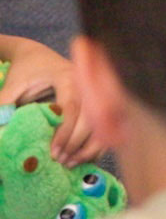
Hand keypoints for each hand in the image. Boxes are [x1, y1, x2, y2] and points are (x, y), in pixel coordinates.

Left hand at [0, 38, 99, 165]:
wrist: (37, 55)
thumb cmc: (26, 69)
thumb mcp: (13, 83)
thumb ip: (5, 103)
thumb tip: (0, 126)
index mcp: (68, 77)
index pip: (73, 106)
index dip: (65, 130)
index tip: (53, 151)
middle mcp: (87, 84)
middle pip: (91, 116)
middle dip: (77, 141)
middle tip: (60, 161)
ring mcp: (94, 93)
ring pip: (102, 121)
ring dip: (90, 145)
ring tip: (70, 163)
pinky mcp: (95, 102)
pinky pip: (103, 125)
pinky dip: (96, 143)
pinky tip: (83, 158)